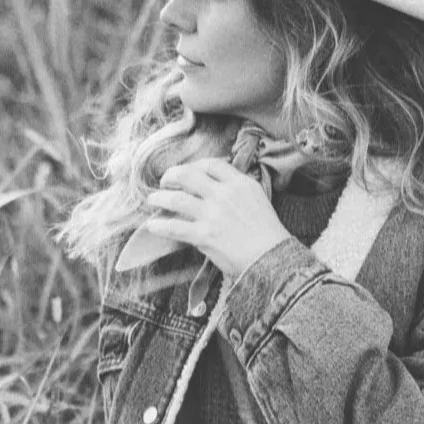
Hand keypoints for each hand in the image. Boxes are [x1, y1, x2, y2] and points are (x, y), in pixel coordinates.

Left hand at [142, 159, 291, 281]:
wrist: (272, 258)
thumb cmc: (268, 235)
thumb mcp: (257, 201)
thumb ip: (237, 193)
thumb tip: (214, 192)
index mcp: (239, 183)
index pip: (212, 164)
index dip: (195, 166)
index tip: (188, 171)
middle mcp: (224, 194)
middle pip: (189, 175)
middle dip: (172, 175)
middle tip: (165, 181)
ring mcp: (212, 214)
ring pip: (177, 199)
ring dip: (160, 198)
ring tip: (152, 200)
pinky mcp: (205, 235)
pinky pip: (175, 227)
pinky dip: (161, 226)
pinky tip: (152, 226)